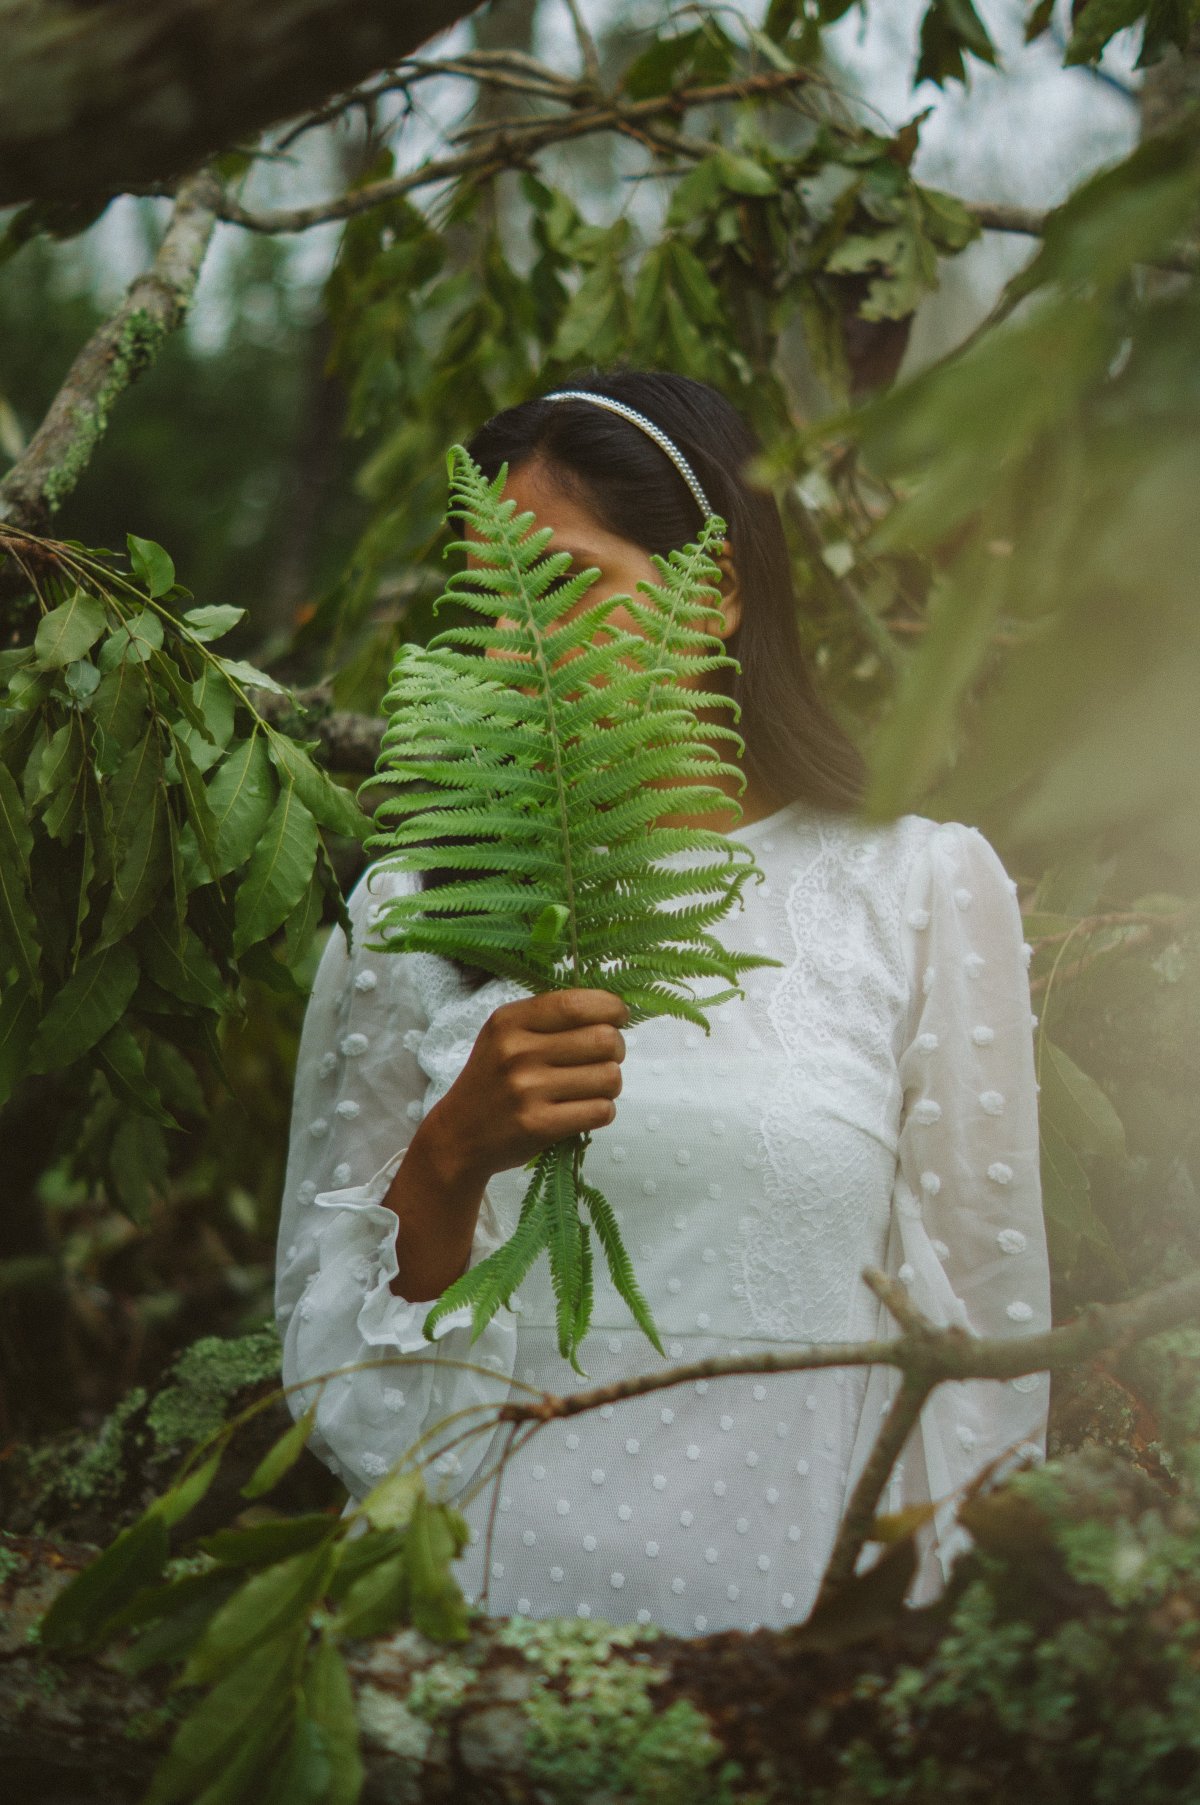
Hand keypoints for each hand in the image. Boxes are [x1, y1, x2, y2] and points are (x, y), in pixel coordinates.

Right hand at [424, 987, 628, 1183]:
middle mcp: (518, 1052)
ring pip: (609, 1077)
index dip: (611, 1009)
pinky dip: (602, 1110)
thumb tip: (611, 1011)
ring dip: (611, 1084)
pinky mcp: (539, 1125)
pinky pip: (602, 1111)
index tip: (617, 1018)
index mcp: (510, 1021)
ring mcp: (528, 1090)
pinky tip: (584, 1109)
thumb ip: (549, 1018)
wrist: (459, 1135)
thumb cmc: (493, 1079)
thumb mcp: (505, 1035)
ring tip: (592, 1087)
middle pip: (604, 1040)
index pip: (578, 1004)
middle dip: (616, 1049)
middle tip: (606, 1057)